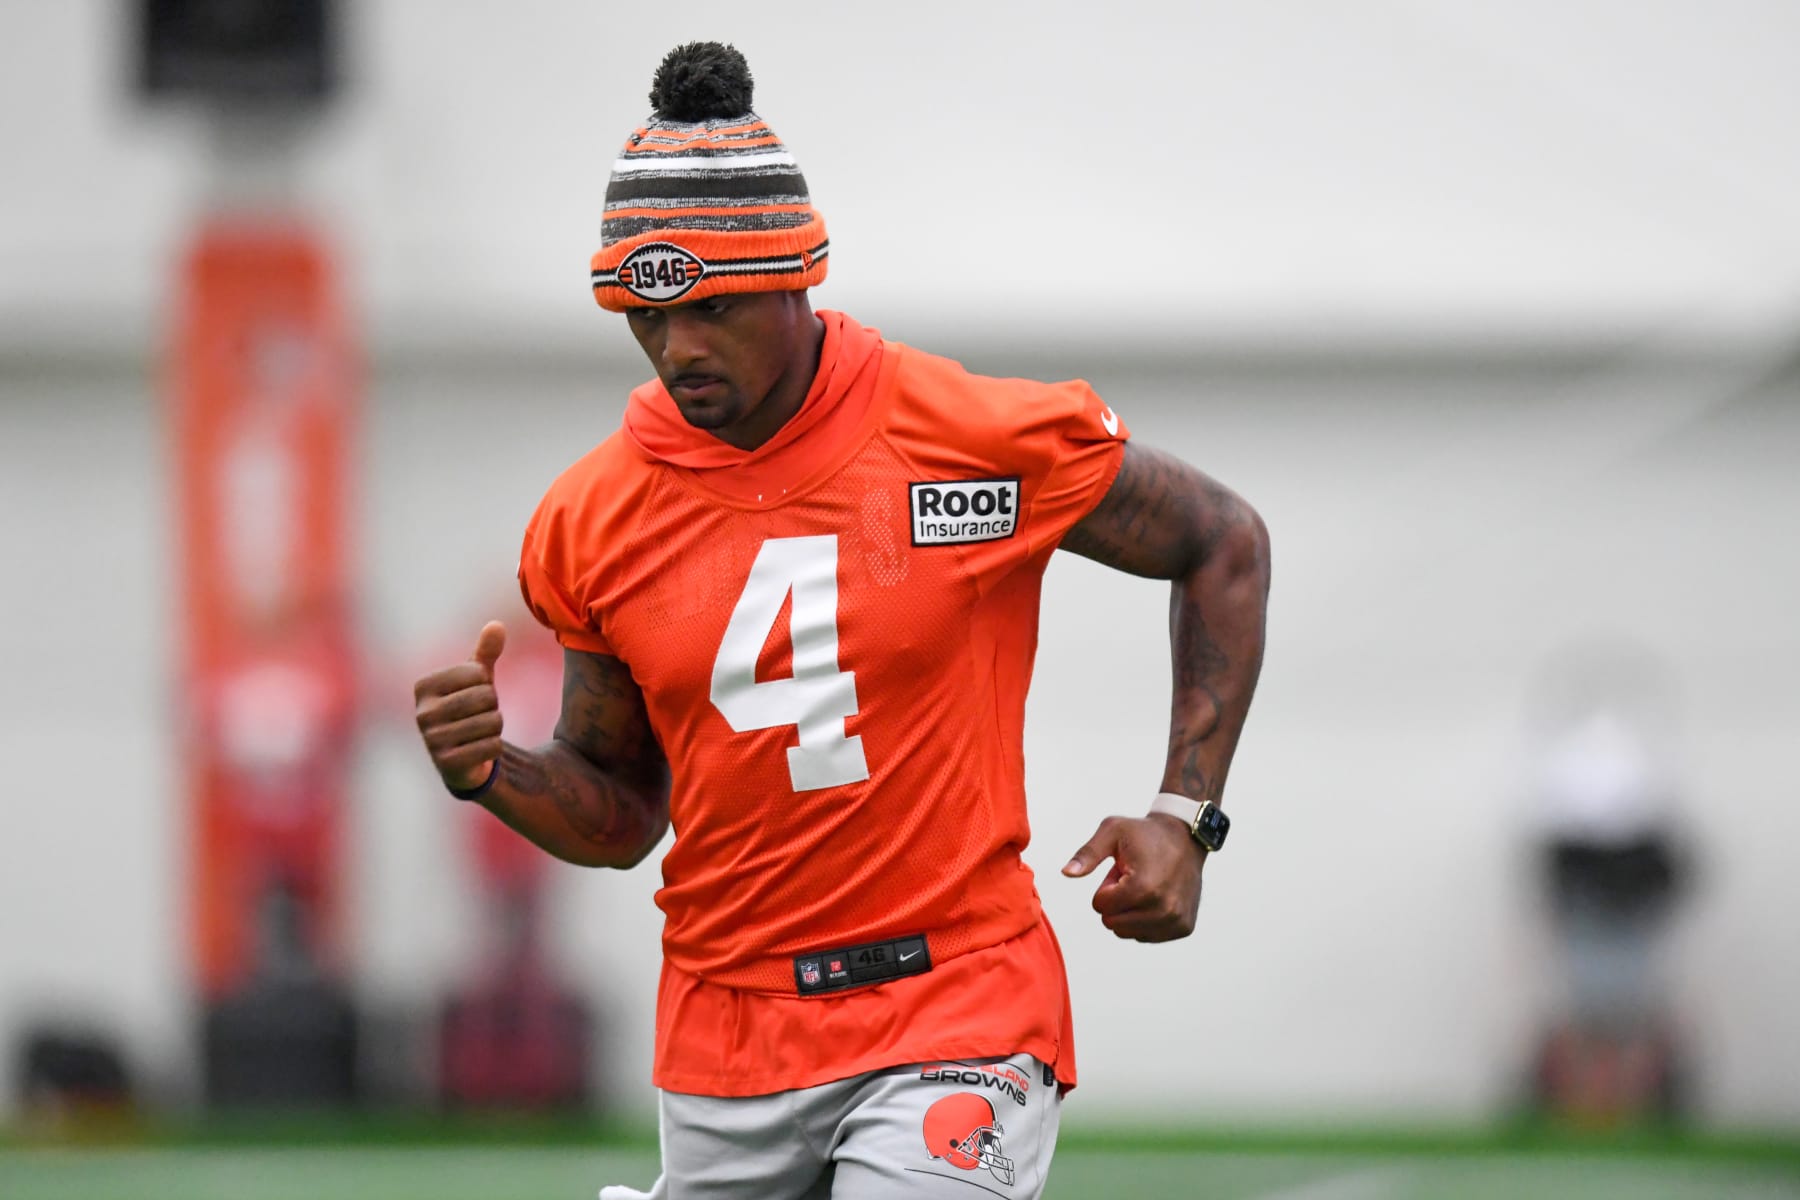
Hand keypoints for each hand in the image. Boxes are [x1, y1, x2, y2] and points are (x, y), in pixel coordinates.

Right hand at [413, 621, 506, 792]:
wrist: (461, 759)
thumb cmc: (467, 710)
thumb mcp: (476, 680)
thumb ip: (485, 652)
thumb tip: (496, 625)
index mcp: (423, 686)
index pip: (477, 673)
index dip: (486, 684)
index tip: (473, 695)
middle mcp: (422, 713)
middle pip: (486, 697)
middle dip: (493, 706)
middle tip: (479, 716)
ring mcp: (432, 740)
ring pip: (492, 722)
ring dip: (495, 727)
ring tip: (478, 732)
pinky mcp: (447, 764)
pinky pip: (492, 746)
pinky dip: (494, 747)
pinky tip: (480, 750)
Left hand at [1062, 814, 1204, 941]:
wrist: (1186, 838)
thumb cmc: (1146, 833)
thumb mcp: (1112, 831)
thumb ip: (1087, 854)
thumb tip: (1067, 872)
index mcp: (1144, 887)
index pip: (1100, 907)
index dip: (1105, 887)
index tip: (1121, 871)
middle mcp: (1163, 909)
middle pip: (1112, 923)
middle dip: (1116, 902)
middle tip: (1133, 878)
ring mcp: (1176, 921)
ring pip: (1128, 933)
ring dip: (1130, 912)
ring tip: (1145, 886)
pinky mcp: (1184, 927)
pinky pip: (1147, 936)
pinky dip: (1145, 920)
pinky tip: (1156, 898)